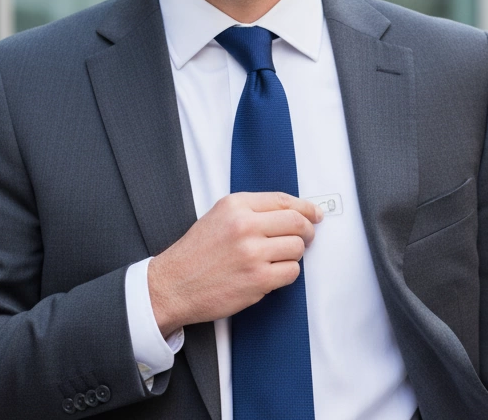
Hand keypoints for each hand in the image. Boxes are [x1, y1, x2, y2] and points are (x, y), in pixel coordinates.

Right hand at [147, 192, 323, 337]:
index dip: (306, 208)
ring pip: (297, 248)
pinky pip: (291, 272)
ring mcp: (252, 253)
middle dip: (307, 231)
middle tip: (307, 237)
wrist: (172, 286)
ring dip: (294, 255)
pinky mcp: (258, 279)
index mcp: (235, 206)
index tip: (316, 214)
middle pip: (297, 223)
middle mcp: (245, 226)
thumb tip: (292, 212)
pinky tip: (270, 274)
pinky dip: (287, 273)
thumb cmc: (195, 254)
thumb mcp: (219, 217)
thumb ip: (252, 211)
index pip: (284, 201)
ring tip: (277, 259)